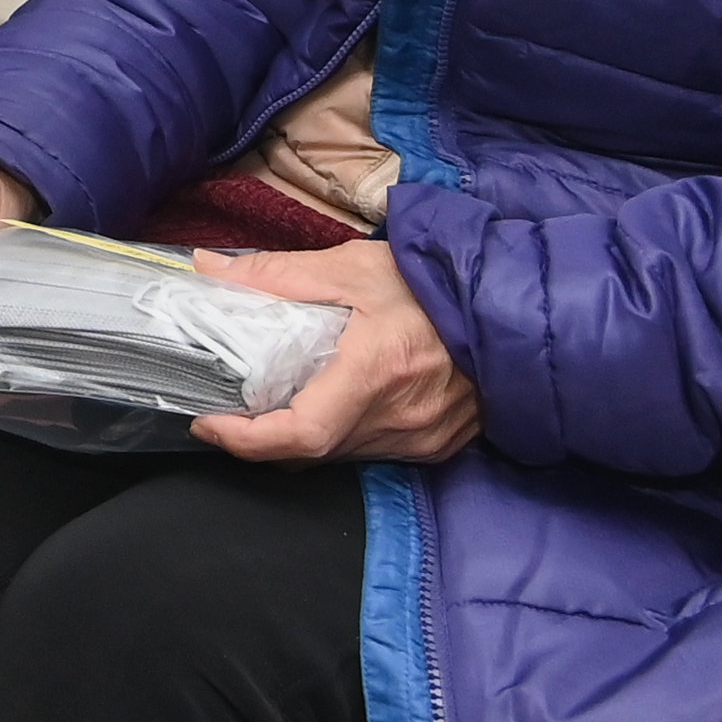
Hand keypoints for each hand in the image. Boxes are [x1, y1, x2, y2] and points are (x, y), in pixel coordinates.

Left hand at [189, 239, 483, 463]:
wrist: (514, 304)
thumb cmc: (435, 281)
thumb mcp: (354, 265)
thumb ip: (278, 273)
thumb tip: (208, 270)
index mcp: (375, 374)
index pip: (301, 434)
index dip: (246, 439)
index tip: (208, 421)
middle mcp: (400, 419)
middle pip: (312, 451)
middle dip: (263, 437)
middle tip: (228, 407)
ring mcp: (424, 438)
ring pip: (341, 455)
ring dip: (302, 436)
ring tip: (274, 399)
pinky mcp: (439, 443)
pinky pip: (374, 451)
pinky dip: (342, 434)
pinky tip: (331, 401)